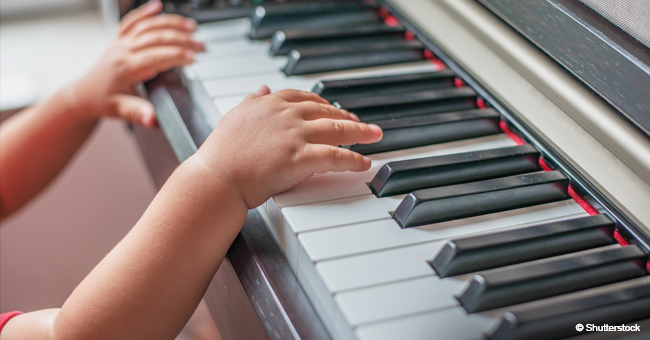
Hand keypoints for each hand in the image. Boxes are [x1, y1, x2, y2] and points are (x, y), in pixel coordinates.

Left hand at [71, 0, 203, 127]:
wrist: (84, 94)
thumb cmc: (103, 101)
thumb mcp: (121, 110)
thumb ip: (138, 113)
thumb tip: (152, 120)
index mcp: (126, 67)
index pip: (156, 57)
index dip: (177, 56)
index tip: (194, 59)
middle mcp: (123, 51)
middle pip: (156, 38)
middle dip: (182, 40)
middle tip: (201, 46)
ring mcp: (121, 42)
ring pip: (148, 26)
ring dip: (171, 23)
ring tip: (191, 26)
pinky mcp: (119, 39)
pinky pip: (132, 20)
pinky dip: (146, 12)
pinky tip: (158, 6)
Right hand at [193, 87, 382, 207]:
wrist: (216, 178)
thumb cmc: (221, 154)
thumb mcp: (235, 116)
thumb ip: (252, 101)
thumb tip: (263, 89)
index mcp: (270, 103)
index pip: (306, 98)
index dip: (325, 104)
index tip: (335, 110)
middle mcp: (286, 114)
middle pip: (327, 111)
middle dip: (348, 117)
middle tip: (362, 124)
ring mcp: (294, 135)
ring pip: (337, 130)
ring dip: (360, 132)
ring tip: (374, 136)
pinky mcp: (300, 158)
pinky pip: (335, 156)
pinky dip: (353, 159)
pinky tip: (363, 163)